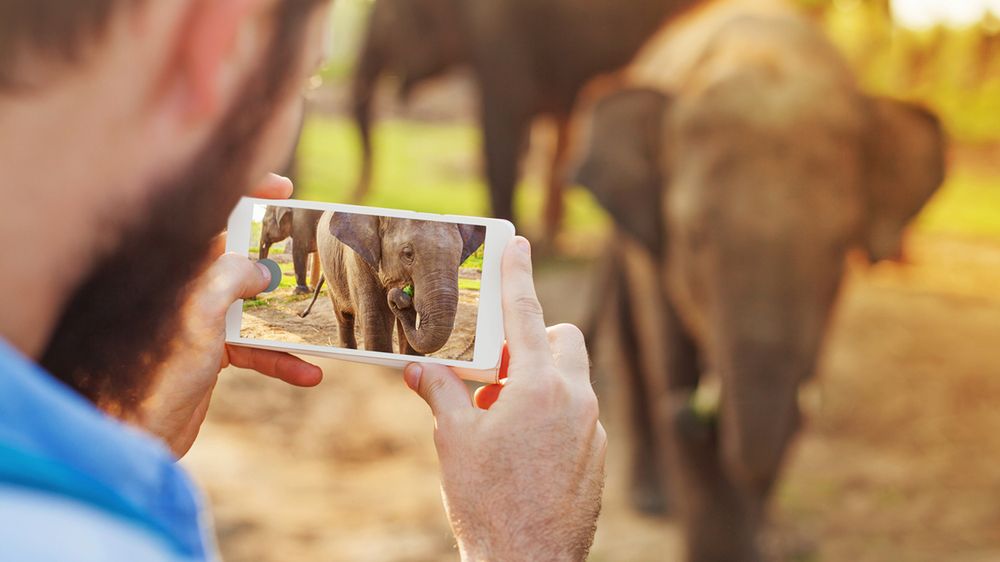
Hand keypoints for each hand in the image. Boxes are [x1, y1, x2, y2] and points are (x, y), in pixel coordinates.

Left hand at [139, 174, 322, 456]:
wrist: (134, 436)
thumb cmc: (153, 373)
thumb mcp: (199, 313)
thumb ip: (232, 278)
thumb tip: (263, 271)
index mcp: (177, 267)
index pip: (211, 215)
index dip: (247, 195)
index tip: (285, 190)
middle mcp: (188, 288)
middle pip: (241, 258)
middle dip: (280, 257)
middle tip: (316, 254)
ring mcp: (201, 320)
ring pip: (255, 306)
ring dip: (290, 320)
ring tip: (325, 323)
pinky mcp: (212, 354)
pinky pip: (255, 348)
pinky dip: (281, 360)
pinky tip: (308, 374)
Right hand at [403, 237, 605, 560]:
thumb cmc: (486, 501)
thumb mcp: (453, 440)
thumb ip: (439, 392)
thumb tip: (418, 367)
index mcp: (538, 387)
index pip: (526, 314)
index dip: (518, 275)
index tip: (518, 243)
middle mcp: (575, 399)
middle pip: (563, 340)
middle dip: (533, 341)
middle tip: (496, 369)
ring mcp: (592, 428)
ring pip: (572, 379)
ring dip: (539, 381)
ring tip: (499, 416)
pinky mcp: (597, 454)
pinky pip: (577, 414)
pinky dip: (551, 414)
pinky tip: (521, 447)